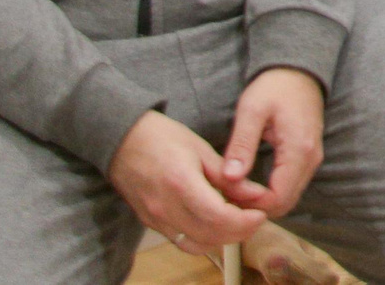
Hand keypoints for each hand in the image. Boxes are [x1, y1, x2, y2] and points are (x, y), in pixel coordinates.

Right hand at [107, 111, 266, 257]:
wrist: (123, 141)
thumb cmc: (163, 138)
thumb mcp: (201, 149)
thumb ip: (229, 176)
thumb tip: (257, 194)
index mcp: (180, 183)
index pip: (217, 216)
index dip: (244, 221)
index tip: (261, 214)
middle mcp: (165, 207)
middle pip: (209, 235)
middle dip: (239, 232)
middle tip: (256, 219)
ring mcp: (155, 219)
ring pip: (195, 245)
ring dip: (222, 240)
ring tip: (240, 223)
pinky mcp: (151, 224)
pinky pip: (181, 242)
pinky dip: (203, 240)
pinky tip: (217, 226)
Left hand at [219, 68, 326, 219]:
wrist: (298, 71)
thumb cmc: (273, 87)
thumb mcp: (251, 111)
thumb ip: (241, 146)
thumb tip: (230, 178)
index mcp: (298, 150)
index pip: (278, 198)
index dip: (251, 204)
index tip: (227, 195)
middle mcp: (311, 160)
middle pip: (285, 204)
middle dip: (255, 207)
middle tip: (227, 197)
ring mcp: (312, 160)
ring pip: (289, 197)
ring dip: (262, 201)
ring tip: (235, 191)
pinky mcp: (308, 157)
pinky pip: (291, 186)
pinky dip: (271, 192)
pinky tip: (249, 184)